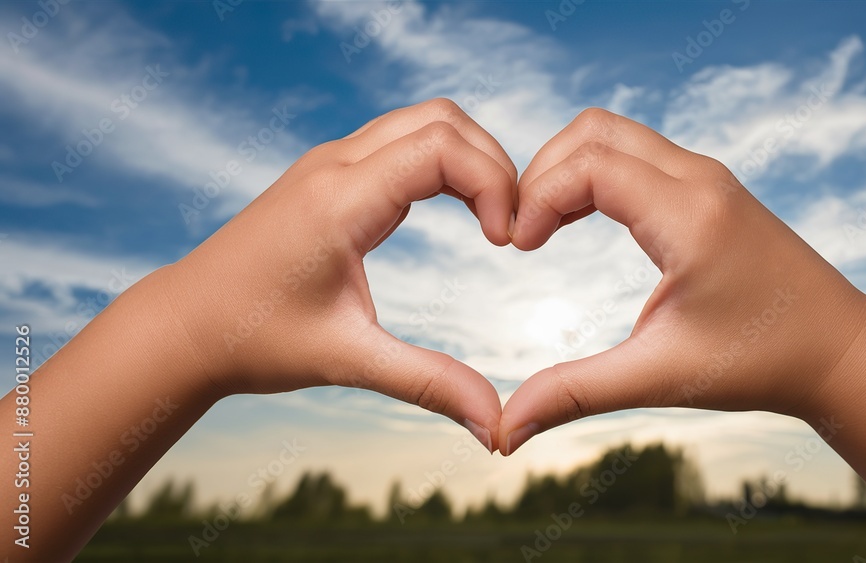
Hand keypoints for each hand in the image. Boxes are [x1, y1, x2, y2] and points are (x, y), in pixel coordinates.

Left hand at [163, 99, 516, 450]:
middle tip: (509, 226)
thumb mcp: (348, 360)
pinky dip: (442, 162)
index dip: (493, 182)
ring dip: (468, 158)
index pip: (442, 147)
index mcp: (340, 200)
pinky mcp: (328, 174)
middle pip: (442, 119)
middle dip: (492, 163)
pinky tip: (456, 209)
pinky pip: (400, 141)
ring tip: (491, 218)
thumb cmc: (254, 339)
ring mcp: (329, 163)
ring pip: (423, 122)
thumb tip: (495, 425)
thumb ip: (428, 383)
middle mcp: (335, 165)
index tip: (505, 242)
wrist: (184, 325)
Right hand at [499, 108, 865, 453]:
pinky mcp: (709, 187)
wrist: (838, 349)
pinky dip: (595, 174)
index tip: (517, 247)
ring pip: (614, 135)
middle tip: (522, 231)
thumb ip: (577, 392)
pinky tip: (577, 221)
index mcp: (689, 215)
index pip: (588, 165)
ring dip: (567, 170)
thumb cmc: (759, 362)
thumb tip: (509, 430)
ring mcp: (708, 177)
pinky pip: (636, 154)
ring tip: (542, 228)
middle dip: (543, 171)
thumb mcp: (661, 377)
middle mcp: (700, 179)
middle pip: (594, 130)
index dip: (537, 197)